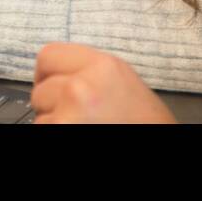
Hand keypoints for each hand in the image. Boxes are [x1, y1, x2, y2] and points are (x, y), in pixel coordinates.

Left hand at [31, 42, 176, 122]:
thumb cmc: (147, 122)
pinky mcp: (62, 130)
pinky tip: (79, 136)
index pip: (48, 56)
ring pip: (40, 115)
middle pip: (41, 88)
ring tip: (84, 127)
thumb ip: (91, 73)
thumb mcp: (123, 83)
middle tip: (74, 115)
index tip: (53, 88)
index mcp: (103, 66)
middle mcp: (84, 84)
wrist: (161, 145)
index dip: (48, 75)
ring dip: (54, 122)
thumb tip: (59, 75)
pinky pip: (43, 129)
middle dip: (51, 104)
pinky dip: (54, 134)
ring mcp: (71, 111)